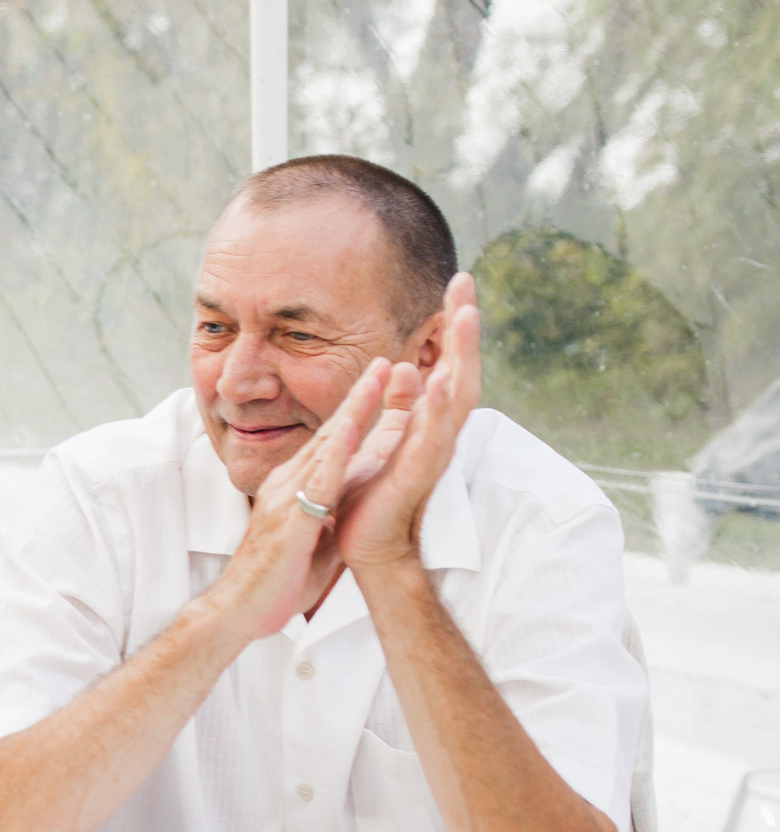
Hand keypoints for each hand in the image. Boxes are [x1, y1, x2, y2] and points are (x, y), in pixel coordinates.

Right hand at [205, 358, 391, 642]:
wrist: (237, 610)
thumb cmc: (274, 580)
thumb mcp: (311, 540)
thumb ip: (329, 516)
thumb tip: (351, 506)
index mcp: (295, 488)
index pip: (332, 443)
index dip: (357, 412)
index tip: (382, 385)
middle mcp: (288, 483)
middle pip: (331, 431)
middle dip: (360, 395)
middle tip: (384, 360)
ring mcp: (287, 498)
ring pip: (327, 446)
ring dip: (354, 409)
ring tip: (377, 378)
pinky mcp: (291, 519)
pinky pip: (318, 480)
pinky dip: (337, 451)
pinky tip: (353, 427)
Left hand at [337, 274, 480, 573]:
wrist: (365, 549)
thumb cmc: (374, 499)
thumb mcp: (383, 441)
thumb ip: (397, 408)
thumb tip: (405, 368)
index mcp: (428, 423)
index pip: (447, 364)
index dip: (454, 327)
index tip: (457, 283)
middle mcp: (437, 434)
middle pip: (459, 371)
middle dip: (463, 329)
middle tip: (465, 282)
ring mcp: (430, 455)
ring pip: (453, 398)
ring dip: (460, 357)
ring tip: (466, 316)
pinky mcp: (414, 477)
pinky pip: (429, 439)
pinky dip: (434, 410)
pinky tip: (436, 381)